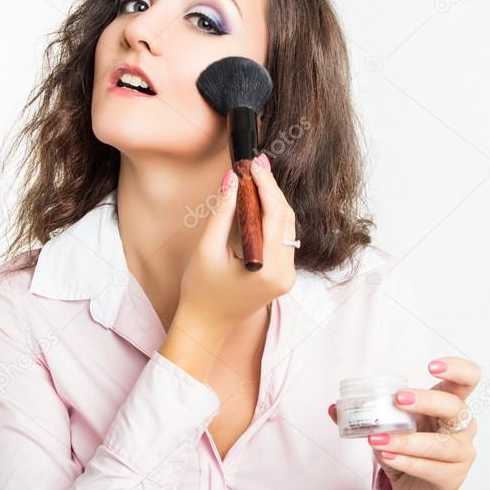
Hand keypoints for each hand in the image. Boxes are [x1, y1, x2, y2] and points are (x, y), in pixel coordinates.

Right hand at [172, 153, 296, 350]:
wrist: (205, 325)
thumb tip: (231, 179)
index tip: (254, 164)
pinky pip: (282, 238)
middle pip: (286, 219)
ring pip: (287, 227)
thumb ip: (222, 212)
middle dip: (271, 189)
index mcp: (269, 269)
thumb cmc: (201, 290)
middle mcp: (286, 274)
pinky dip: (272, 218)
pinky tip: (260, 201)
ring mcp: (288, 276)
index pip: (275, 215)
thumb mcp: (207, 249)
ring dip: (273, 201)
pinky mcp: (284, 276)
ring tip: (257, 176)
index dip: (267, 185)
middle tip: (256, 164)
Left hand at [327, 357, 480, 489]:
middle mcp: (462, 425)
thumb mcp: (389, 424)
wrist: (413, 486)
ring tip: (377, 439)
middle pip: (455, 407)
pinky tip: (387, 456)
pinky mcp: (453, 477)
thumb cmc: (408, 446)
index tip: (431, 367)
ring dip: (406, 440)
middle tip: (398, 398)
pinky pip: (430, 468)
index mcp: (450, 403)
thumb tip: (334, 407)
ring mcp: (461, 452)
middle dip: (427, 401)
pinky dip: (406, 461)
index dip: (457, 369)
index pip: (468, 379)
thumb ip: (365, 414)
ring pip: (440, 444)